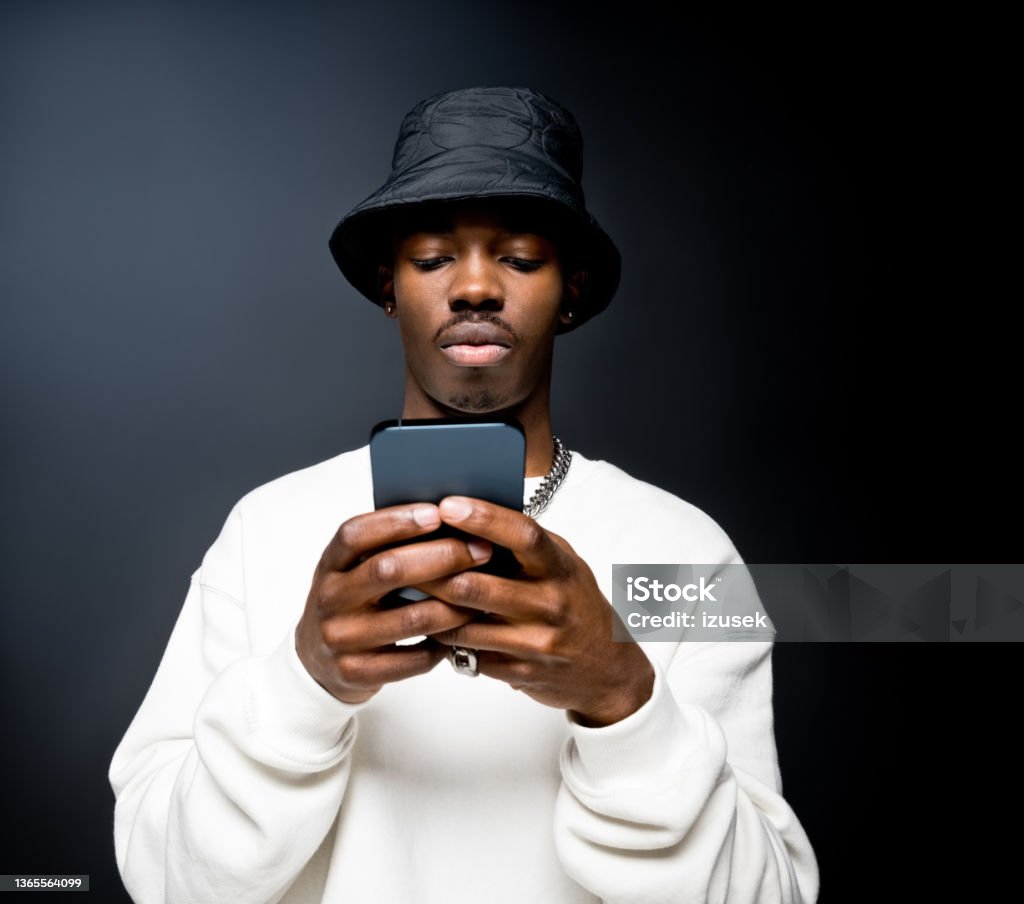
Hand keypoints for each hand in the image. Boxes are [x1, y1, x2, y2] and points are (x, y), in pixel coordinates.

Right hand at [295, 503, 491, 704]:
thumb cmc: (352, 604)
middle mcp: (330, 599)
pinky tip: (461, 633)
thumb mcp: (354, 571)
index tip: (438, 512)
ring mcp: (340, 638)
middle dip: (442, 557)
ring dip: (455, 605)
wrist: (317, 661)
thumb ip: (386, 548)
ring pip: (411, 618)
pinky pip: (413, 659)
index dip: (396, 521)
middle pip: (388, 570)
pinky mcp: (355, 672)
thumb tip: (449, 518)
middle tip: (481, 550)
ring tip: (484, 593)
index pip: (356, 534)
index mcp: (330, 565)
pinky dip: (443, 645)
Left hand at [417, 497, 654, 726]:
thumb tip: (471, 513)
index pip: (523, 535)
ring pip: (464, 624)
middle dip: (433, 571)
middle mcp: (551, 604)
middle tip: (401, 555)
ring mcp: (536, 643)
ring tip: (404, 590)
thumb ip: (525, 545)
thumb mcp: (562, 565)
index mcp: (561, 567)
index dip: (484, 518)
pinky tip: (427, 624)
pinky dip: (443, 639)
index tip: (448, 504)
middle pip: (476, 585)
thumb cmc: (575, 604)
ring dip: (429, 608)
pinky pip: (468, 654)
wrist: (606, 669)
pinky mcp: (520, 673)